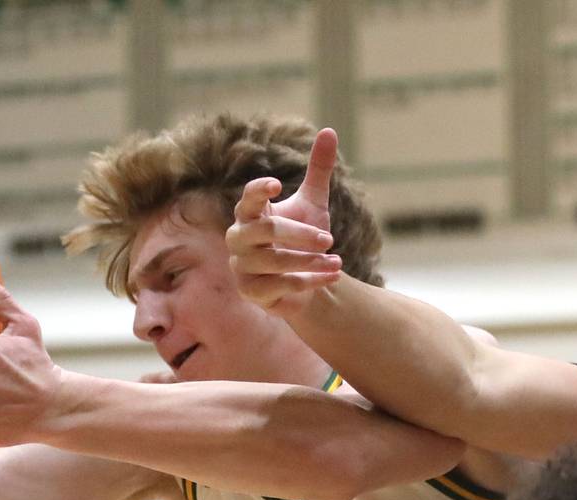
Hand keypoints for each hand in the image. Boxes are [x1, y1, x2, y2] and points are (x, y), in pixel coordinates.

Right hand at [227, 128, 343, 318]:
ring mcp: (241, 266)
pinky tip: (331, 275)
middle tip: (330, 238)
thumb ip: (318, 170)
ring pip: (274, 261)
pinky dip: (309, 281)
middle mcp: (239, 238)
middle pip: (265, 230)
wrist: (305, 283)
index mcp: (250, 213)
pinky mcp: (250, 292)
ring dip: (309, 261)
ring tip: (337, 261)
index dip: (258, 191)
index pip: (248, 198)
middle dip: (300, 234)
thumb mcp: (314, 204)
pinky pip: (279, 285)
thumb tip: (329, 130)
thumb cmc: (303, 239)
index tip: (277, 184)